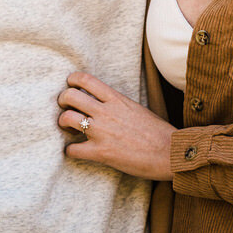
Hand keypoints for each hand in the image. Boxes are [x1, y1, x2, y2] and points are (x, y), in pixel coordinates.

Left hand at [57, 71, 173, 180]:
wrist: (170, 153)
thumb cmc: (157, 132)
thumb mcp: (136, 108)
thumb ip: (117, 104)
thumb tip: (104, 104)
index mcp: (116, 99)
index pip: (85, 79)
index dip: (72, 80)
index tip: (70, 86)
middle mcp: (106, 112)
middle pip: (70, 95)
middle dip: (62, 101)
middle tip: (65, 108)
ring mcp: (102, 132)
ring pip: (67, 118)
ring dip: (62, 123)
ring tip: (68, 129)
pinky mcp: (101, 153)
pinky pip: (73, 150)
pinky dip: (70, 151)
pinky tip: (75, 151)